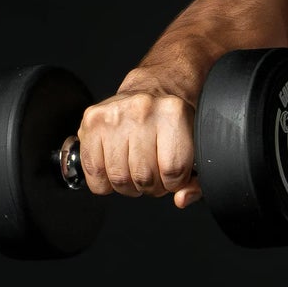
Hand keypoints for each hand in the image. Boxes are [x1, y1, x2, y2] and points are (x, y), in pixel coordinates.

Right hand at [75, 84, 202, 204]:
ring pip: (119, 178)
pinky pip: (94, 171)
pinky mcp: (92, 121)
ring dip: (128, 186)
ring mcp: (114, 115)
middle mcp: (142, 110)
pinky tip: (115, 170)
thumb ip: (196, 179)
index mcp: (173, 113)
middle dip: (150, 187)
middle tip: (153, 176)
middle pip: (144, 177)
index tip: (171, 177)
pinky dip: (104, 182)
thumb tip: (181, 199)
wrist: (154, 86)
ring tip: (135, 172)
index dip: (173, 184)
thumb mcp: (196, 144)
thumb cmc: (175, 120)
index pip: (173, 171)